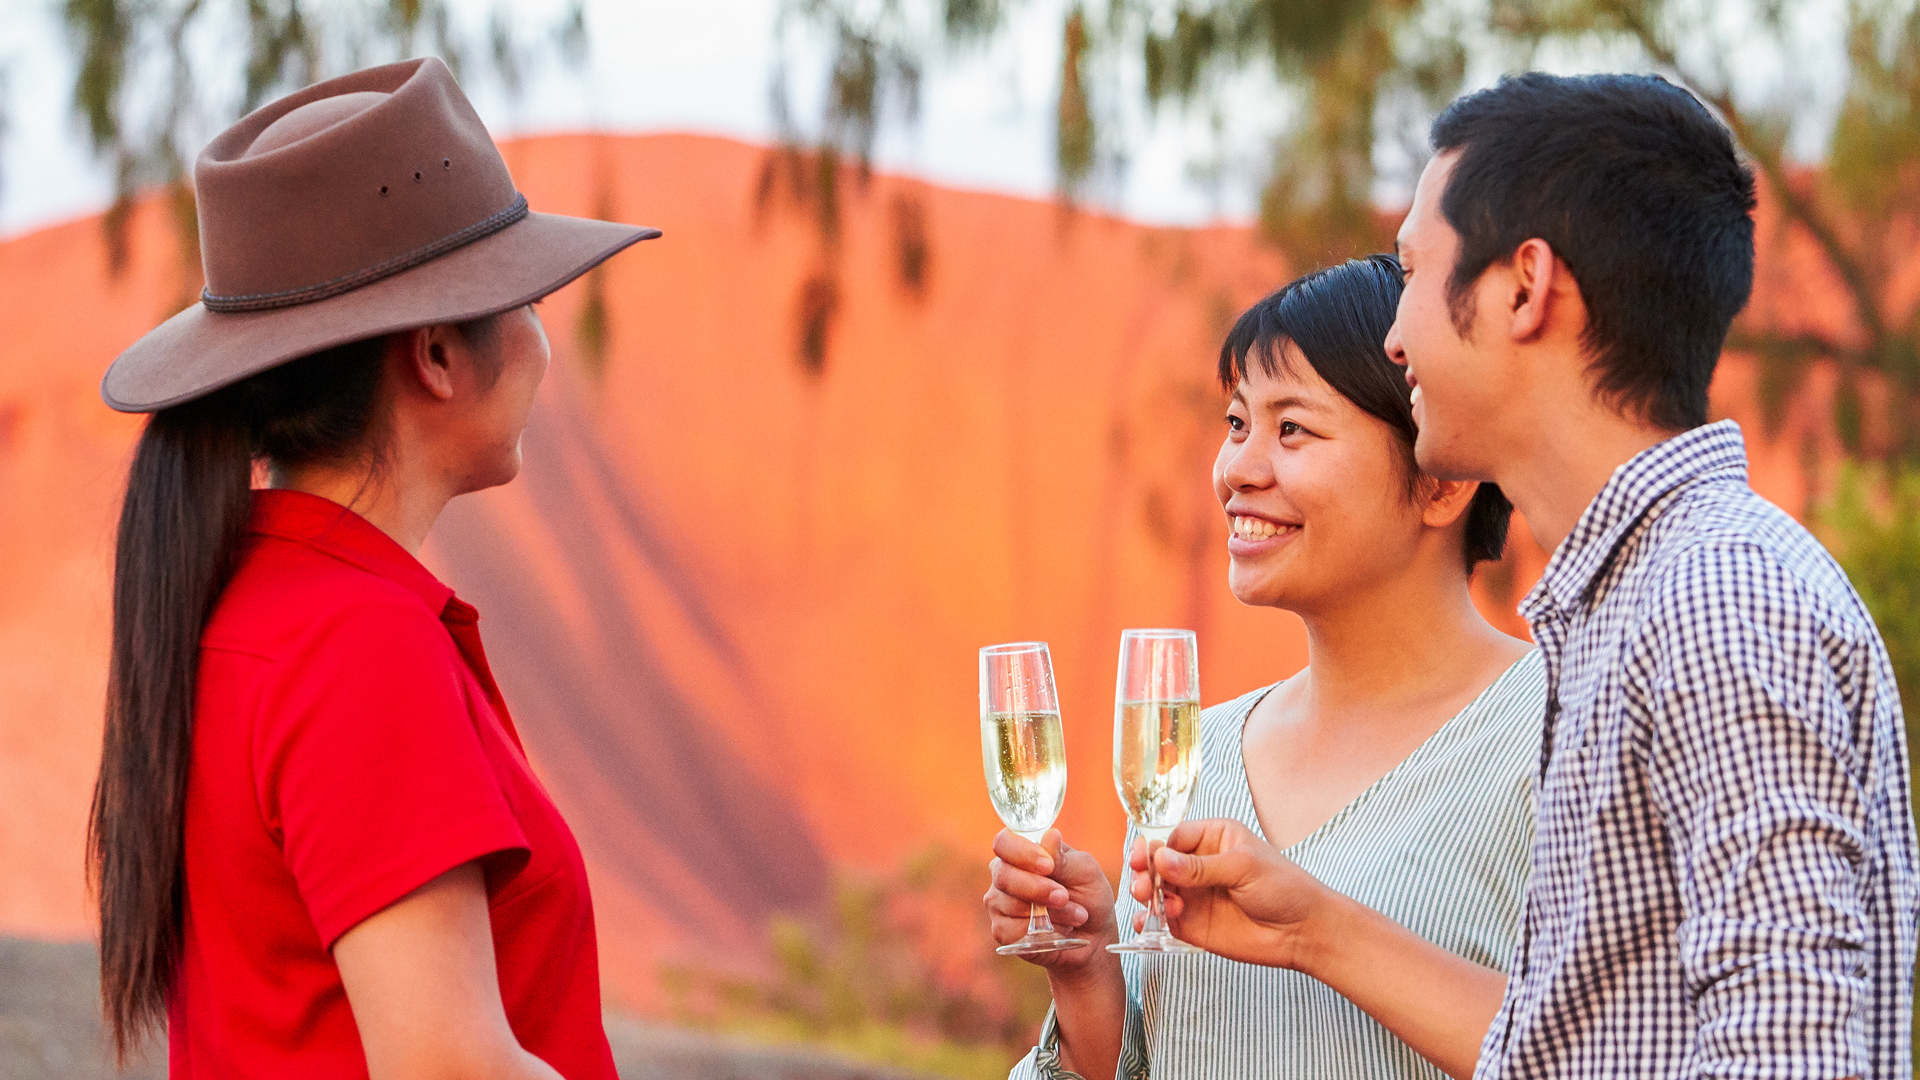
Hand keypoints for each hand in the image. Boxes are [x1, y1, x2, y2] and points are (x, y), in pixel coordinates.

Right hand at [985, 828, 1118, 971]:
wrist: (1094, 934)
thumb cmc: (1087, 895)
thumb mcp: (1084, 871)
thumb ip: (1063, 857)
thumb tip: (1050, 835)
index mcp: (1020, 852)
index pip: (1004, 843)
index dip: (1023, 854)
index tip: (1048, 866)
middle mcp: (1004, 874)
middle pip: (1004, 876)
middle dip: (1038, 888)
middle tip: (1064, 896)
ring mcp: (999, 903)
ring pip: (1010, 905)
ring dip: (1049, 913)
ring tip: (1074, 914)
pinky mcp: (1002, 931)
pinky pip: (1009, 931)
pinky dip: (1038, 932)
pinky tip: (1056, 929)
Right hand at [1126, 818, 1334, 970]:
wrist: (1303, 931)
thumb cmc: (1284, 888)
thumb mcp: (1243, 867)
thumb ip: (1201, 866)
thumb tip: (1161, 859)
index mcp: (1213, 838)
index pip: (1173, 837)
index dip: (1155, 847)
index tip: (1145, 859)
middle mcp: (1199, 864)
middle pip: (1157, 863)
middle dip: (1143, 871)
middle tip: (1142, 884)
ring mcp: (1194, 894)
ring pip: (1155, 890)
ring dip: (1145, 894)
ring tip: (1151, 902)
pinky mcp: (1192, 923)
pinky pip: (1162, 919)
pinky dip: (1149, 920)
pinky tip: (1149, 922)